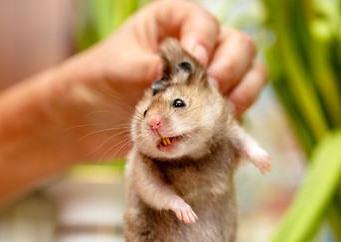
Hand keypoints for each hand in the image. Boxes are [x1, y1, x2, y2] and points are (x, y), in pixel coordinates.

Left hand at [58, 0, 266, 159]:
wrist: (90, 119)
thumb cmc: (98, 83)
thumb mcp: (118, 68)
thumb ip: (148, 68)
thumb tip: (178, 76)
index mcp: (171, 23)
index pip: (202, 21)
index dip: (204, 39)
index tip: (197, 62)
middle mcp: (196, 46)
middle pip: (238, 45)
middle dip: (230, 67)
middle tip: (213, 90)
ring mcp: (208, 77)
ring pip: (250, 72)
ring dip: (242, 90)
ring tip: (220, 109)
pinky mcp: (210, 105)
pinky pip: (241, 102)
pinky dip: (238, 111)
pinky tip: (221, 122)